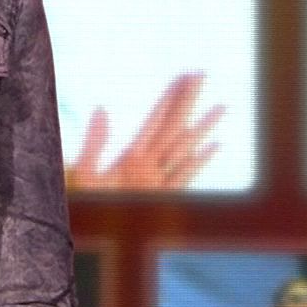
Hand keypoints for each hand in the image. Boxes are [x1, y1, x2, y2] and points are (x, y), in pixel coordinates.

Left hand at [68, 72, 222, 191]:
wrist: (93, 232)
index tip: (183, 75)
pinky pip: (186, 176)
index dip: (170, 96)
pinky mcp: (165, 198)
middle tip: (202, 74)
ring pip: (186, 146)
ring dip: (203, 126)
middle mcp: (149, 163)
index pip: (156, 118)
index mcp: (131, 154)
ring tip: (221, 107)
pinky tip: (214, 145)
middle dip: (188, 100)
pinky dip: (200, 160)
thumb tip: (101, 108)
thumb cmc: (86, 205)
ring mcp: (159, 180)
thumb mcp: (86, 170)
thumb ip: (95, 142)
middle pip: (174, 125)